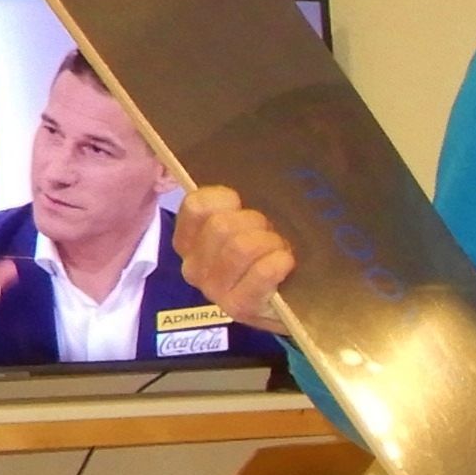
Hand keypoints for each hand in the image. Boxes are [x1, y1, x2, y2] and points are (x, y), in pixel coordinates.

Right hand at [176, 184, 296, 330]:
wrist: (287, 306)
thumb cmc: (265, 257)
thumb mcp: (247, 225)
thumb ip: (234, 205)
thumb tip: (244, 167)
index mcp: (189, 240)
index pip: (197, 205)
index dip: (227, 199)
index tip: (244, 208)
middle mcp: (193, 265)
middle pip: (222, 225)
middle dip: (257, 224)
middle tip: (272, 236)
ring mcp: (213, 289)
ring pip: (240, 247)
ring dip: (270, 244)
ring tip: (280, 252)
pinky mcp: (238, 307)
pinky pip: (260, 272)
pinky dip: (278, 263)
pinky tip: (286, 264)